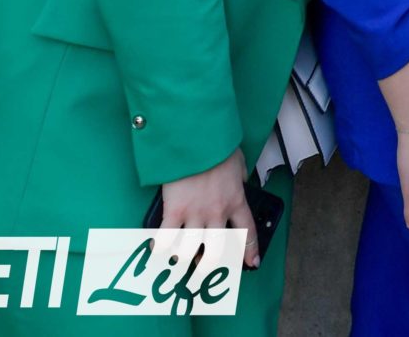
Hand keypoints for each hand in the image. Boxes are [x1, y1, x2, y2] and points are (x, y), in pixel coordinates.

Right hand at [157, 148, 260, 268]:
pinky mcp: (174, 211)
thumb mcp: (238, 161)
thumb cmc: (217, 146)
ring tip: (177, 259)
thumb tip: (240, 181)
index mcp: (236, 200)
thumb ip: (239, 176)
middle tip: (202, 268)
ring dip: (182, 258)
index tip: (251, 263)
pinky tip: (157, 248)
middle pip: (215, 252)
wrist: (197, 138)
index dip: (249, 251)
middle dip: (209, 266)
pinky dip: (160, 246)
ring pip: (189, 251)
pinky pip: (166, 238)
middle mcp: (217, 213)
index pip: (247, 232)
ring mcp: (195, 214)